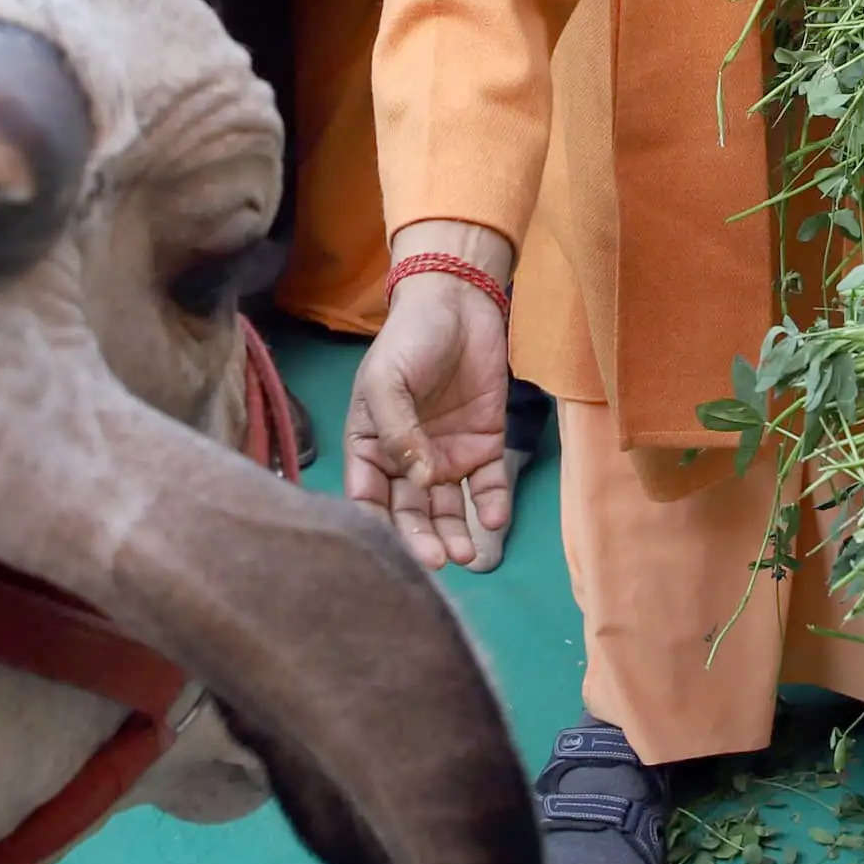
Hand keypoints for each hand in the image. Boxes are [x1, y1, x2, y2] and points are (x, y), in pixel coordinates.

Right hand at [347, 261, 514, 568]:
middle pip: (410, 512)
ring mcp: (446, 456)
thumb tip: (416, 480)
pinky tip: (493, 520)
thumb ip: (397, 431)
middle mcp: (408, 461)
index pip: (369, 499)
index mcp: (372, 447)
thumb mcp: (388, 381)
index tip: (392, 551)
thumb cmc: (410, 340)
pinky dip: (491, 506)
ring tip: (467, 554)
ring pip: (448, 508)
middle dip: (422, 540)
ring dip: (456, 533)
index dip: (377, 527)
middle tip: (438, 561)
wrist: (460, 303)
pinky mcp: (484, 446)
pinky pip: (487, 485)